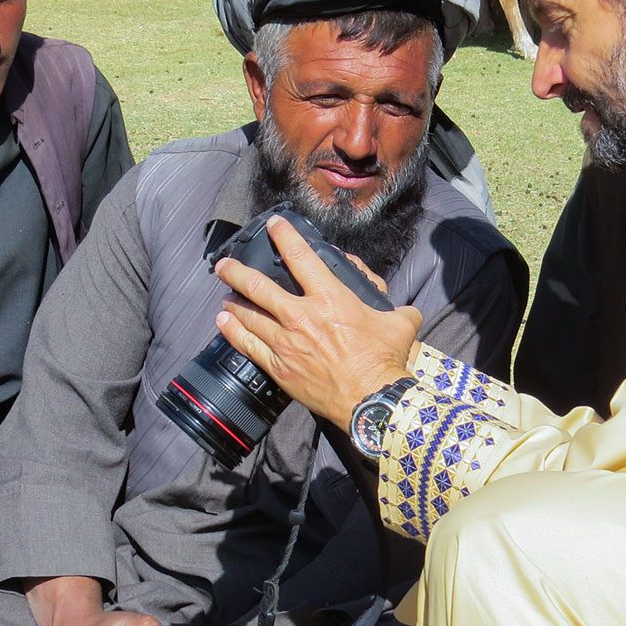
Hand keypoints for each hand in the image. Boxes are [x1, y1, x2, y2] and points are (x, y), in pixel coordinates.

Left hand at [213, 215, 421, 431]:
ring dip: (233, 302)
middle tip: (224, 264)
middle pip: (258, 286)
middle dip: (237, 271)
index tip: (273, 225)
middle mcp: (301, 316)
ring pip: (248, 315)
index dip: (283, 235)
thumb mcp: (400, 324)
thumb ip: (398, 309)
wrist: (370, 401)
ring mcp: (286, 342)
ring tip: (224, 294)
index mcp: (330, 298)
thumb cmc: (383, 361)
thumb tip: (402, 309)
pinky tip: (223, 323)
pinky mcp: (280, 367)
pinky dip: (232, 332)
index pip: (300, 256)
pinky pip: (248, 346)